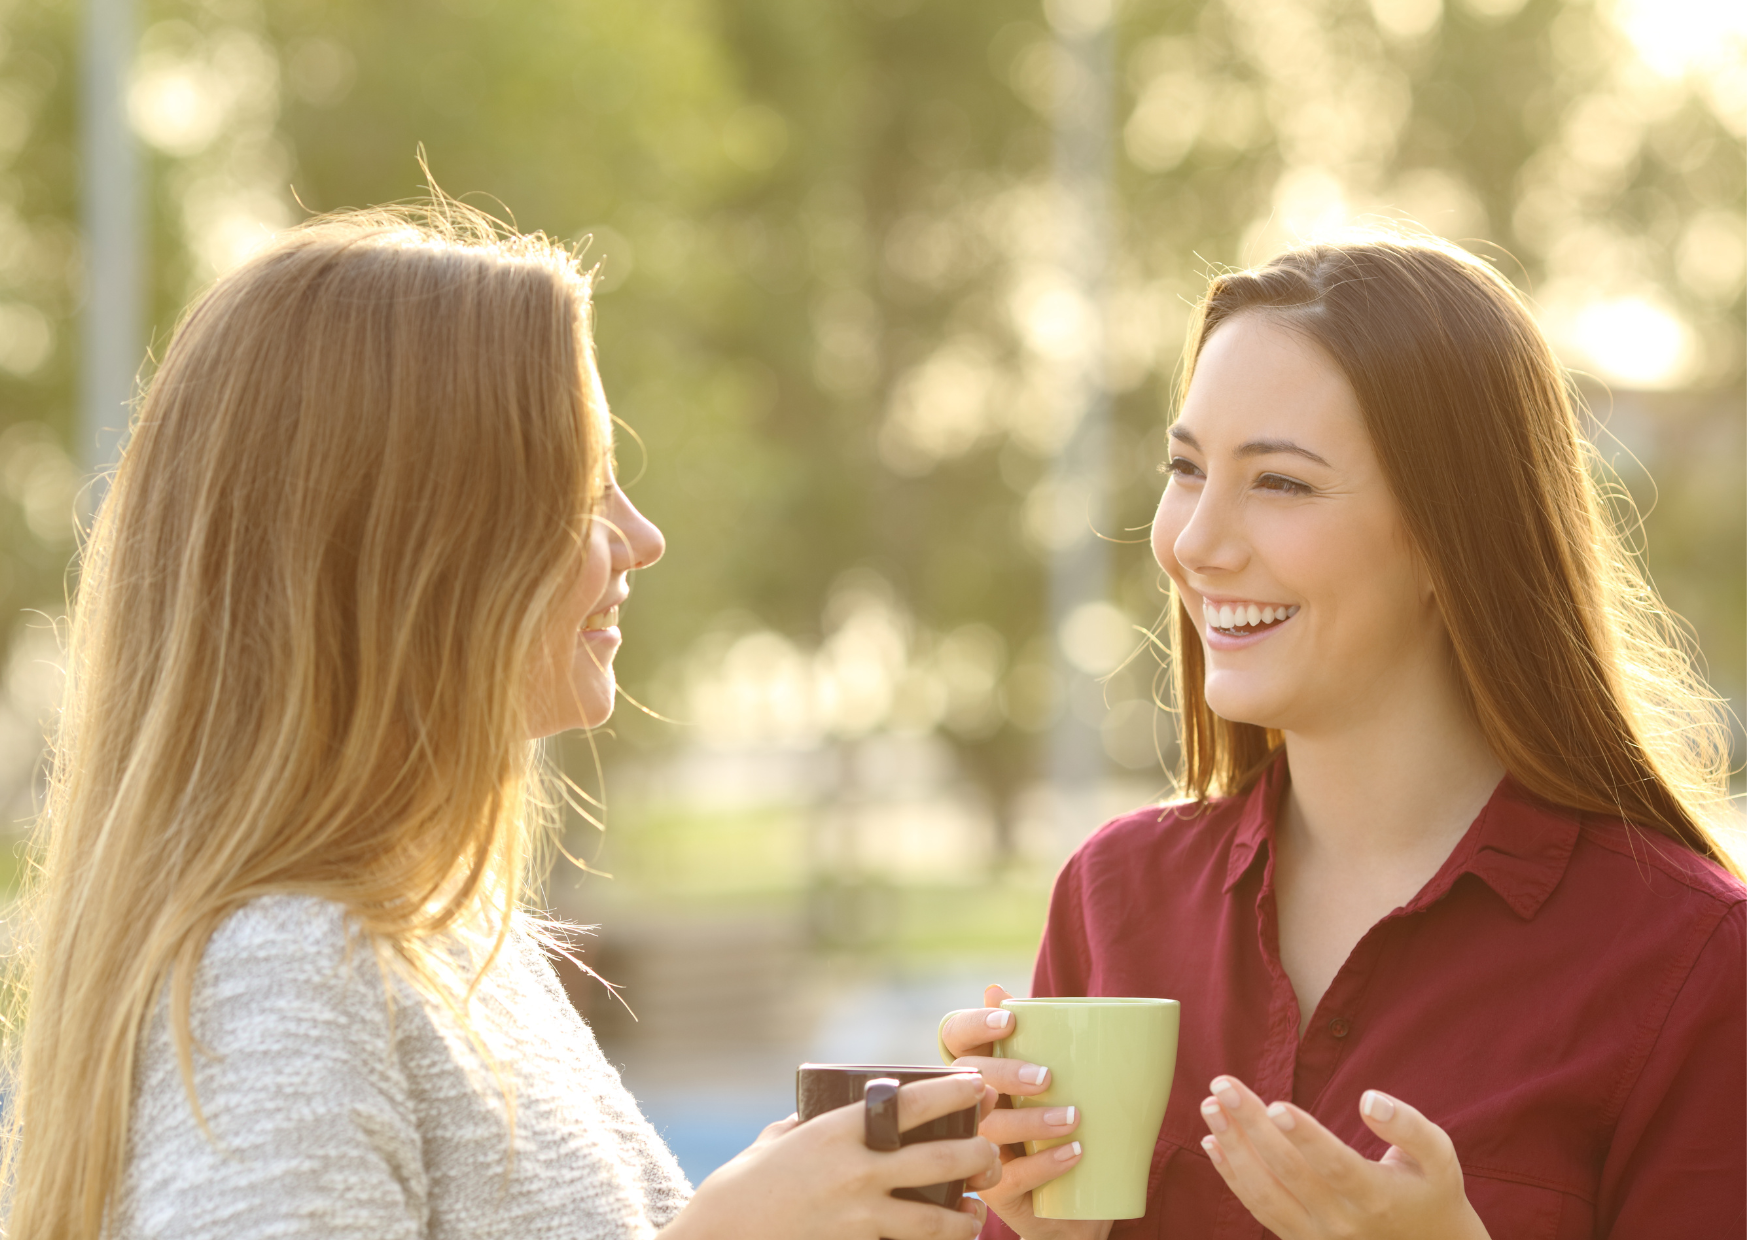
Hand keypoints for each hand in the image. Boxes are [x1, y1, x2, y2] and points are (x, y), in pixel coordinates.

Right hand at [662, 1071, 1002, 1239]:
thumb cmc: (741, 1188)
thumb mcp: (776, 1142)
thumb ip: (810, 1125)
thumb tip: (835, 1110)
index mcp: (839, 1131)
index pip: (913, 1103)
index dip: (955, 1092)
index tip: (978, 1085)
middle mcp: (858, 1171)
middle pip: (943, 1159)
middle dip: (980, 1154)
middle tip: (993, 1153)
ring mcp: (860, 1217)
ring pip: (937, 1218)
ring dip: (967, 1214)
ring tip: (977, 1211)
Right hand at [939, 985, 1112, 1239]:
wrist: (1071, 1203)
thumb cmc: (1055, 1125)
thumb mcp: (1052, 1080)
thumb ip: (1036, 1037)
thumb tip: (997, 986)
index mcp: (977, 1070)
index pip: (955, 1037)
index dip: (975, 1025)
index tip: (1010, 1020)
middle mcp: (966, 1107)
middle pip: (968, 1081)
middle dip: (1005, 1074)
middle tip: (1047, 1077)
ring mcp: (973, 1149)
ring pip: (987, 1130)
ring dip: (1032, 1121)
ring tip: (1074, 1118)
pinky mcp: (990, 1189)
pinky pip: (1009, 1177)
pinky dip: (1044, 1163)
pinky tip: (1075, 1152)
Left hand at [1198, 1076, 1491, 1239]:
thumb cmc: (1430, 1191)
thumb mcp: (1438, 1156)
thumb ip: (1409, 1127)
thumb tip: (1370, 1100)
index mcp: (1377, 1197)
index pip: (1336, 1166)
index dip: (1306, 1136)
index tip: (1275, 1104)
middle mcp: (1343, 1222)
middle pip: (1288, 1172)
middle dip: (1251, 1126)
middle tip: (1223, 1085)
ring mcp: (1317, 1236)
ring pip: (1264, 1193)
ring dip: (1232, 1149)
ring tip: (1212, 1108)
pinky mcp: (1299, 1239)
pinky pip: (1259, 1209)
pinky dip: (1232, 1176)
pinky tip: (1214, 1143)